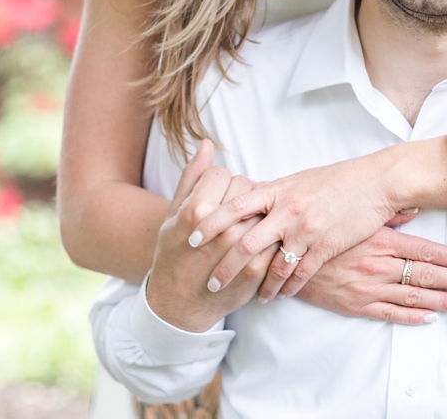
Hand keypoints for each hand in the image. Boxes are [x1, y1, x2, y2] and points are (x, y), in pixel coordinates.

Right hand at [145, 140, 277, 332]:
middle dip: (242, 198)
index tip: (217, 197)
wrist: (180, 303)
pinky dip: (270, 236)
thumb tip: (206, 143)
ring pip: (263, 212)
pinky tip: (259, 240)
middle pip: (247, 191)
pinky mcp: (256, 270)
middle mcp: (220, 229)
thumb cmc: (173, 254)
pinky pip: (273, 239)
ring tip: (245, 225)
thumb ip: (192, 177)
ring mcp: (240, 250)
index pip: (225, 175)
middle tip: (232, 212)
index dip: (222, 184)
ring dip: (258, 215)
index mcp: (196, 211)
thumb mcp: (173, 214)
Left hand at [189, 151, 404, 300]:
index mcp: (278, 189)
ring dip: (260, 286)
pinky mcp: (326, 246)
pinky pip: (301, 274)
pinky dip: (288, 288)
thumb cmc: (337, 179)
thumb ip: (273, 193)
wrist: (376, 182)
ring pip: (273, 266)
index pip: (234, 206)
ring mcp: (307, 230)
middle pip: (245, 243)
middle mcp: (288, 210)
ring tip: (252, 298)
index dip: (210, 223)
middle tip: (211, 284)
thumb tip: (248, 199)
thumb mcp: (299, 180)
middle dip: (225, 267)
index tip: (190, 238)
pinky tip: (281, 295)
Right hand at [297, 226, 446, 324]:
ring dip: (445, 301)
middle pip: (430, 275)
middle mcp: (379, 265)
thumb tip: (415, 209)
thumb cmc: (321, 231)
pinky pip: (390, 313)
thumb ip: (387, 216)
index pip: (428, 251)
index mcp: (382, 241)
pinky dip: (412, 316)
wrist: (285, 256)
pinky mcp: (356, 305)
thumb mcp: (355, 218)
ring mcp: (368, 287)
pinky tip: (431, 317)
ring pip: (415, 296)